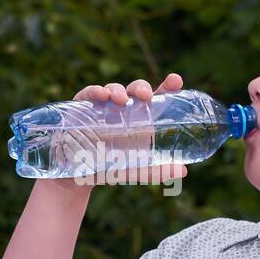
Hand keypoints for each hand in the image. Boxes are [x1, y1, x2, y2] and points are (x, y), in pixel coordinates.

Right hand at [55, 73, 188, 185]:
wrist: (76, 178)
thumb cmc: (108, 169)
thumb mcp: (133, 170)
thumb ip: (155, 171)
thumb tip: (183, 170)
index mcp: (141, 120)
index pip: (157, 98)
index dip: (167, 87)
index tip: (176, 81)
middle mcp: (124, 110)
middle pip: (136, 90)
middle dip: (141, 88)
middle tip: (146, 96)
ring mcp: (103, 107)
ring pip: (114, 90)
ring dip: (118, 90)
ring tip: (121, 100)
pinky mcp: (82, 108)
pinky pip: (89, 94)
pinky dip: (95, 92)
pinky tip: (101, 96)